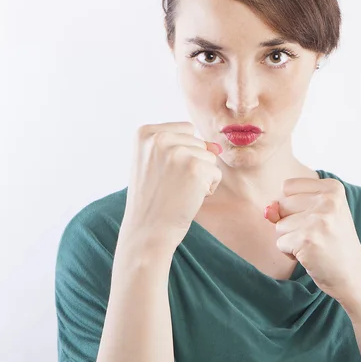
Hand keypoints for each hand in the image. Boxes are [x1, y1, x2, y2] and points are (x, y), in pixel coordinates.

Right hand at [118, 122, 222, 262]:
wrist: (147, 231)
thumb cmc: (152, 200)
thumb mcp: (156, 165)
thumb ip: (183, 147)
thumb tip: (216, 146)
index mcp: (145, 133)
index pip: (185, 130)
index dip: (181, 154)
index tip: (162, 173)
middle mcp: (159, 138)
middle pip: (198, 142)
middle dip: (191, 165)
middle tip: (169, 186)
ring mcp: (177, 152)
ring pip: (209, 157)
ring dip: (200, 177)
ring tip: (178, 192)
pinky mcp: (195, 167)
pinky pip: (216, 172)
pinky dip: (208, 189)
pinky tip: (188, 198)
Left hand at [264, 177, 360, 310]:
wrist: (354, 275)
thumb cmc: (333, 243)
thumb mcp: (317, 214)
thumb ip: (288, 206)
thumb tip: (268, 210)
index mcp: (333, 188)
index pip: (288, 186)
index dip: (294, 206)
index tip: (317, 219)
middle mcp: (328, 200)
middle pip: (282, 204)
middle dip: (290, 223)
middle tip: (316, 235)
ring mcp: (318, 220)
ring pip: (279, 225)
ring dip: (290, 239)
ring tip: (314, 245)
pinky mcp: (307, 240)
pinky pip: (280, 243)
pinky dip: (290, 253)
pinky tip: (310, 255)